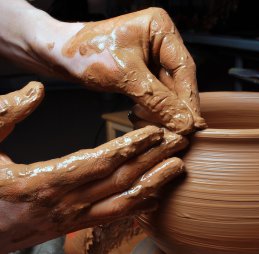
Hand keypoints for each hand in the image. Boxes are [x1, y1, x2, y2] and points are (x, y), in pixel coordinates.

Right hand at [0, 82, 187, 252]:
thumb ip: (6, 114)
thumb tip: (35, 90)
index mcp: (42, 182)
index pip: (98, 162)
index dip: (130, 147)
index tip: (155, 133)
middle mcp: (65, 203)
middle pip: (120, 180)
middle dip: (153, 160)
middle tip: (179, 142)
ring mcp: (73, 218)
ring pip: (123, 202)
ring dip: (154, 183)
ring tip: (178, 167)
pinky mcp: (77, 224)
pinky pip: (115, 215)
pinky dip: (138, 204)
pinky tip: (156, 193)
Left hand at [36, 8, 205, 133]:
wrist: (56, 55)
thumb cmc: (84, 52)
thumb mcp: (124, 76)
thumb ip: (157, 99)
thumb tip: (184, 123)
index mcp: (161, 28)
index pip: (184, 68)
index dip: (189, 98)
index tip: (193, 124)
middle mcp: (161, 42)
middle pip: (178, 82)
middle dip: (174, 108)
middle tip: (177, 133)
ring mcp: (153, 58)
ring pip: (168, 92)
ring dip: (161, 112)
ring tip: (153, 126)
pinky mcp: (144, 73)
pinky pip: (155, 96)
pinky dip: (150, 110)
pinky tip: (140, 118)